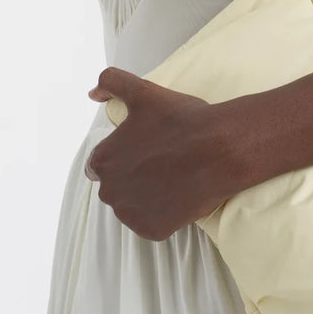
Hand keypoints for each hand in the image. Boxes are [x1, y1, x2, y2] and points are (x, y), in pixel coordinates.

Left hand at [84, 67, 244, 239]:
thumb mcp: (143, 92)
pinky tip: (180, 196)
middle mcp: (110, 191)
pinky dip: (164, 214)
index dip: (123, 155)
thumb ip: (112, 83)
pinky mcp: (153, 230)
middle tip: (162, 162)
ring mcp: (131, 214)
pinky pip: (152, 224)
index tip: (145, 149)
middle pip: (116, 187)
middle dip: (133, 177)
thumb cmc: (181, 121)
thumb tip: (92, 93)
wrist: (219, 149)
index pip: (100, 164)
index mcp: (102, 160)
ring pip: (133, 206)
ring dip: (147, 196)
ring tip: (173, 179)